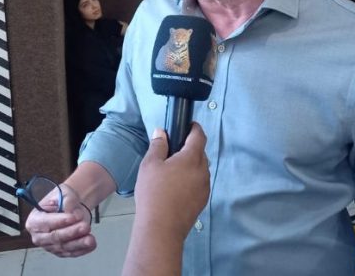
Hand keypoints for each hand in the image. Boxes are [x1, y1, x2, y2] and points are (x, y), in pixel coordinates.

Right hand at [25, 183, 95, 256]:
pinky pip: (72, 253)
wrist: (71, 207)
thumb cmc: (63, 199)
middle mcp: (40, 236)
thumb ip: (67, 201)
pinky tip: (92, 244)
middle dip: (71, 233)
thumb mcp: (64, 193)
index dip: (59, 221)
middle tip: (85, 226)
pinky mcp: (61, 252)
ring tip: (90, 239)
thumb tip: (72, 213)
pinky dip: (82, 250)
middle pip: (55, 238)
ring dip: (78, 244)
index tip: (73, 217)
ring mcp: (50, 246)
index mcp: (35, 220)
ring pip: (64, 247)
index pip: (46, 223)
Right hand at [134, 123, 209, 239]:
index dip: (194, 127)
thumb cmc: (154, 193)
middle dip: (189, 148)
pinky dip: (191, 180)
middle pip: (200, 152)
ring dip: (190, 165)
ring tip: (172, 171)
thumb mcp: (150, 164)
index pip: (199, 135)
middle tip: (172, 151)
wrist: (161, 229)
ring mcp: (205, 187)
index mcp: (192, 158)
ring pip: (200, 169)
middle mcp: (203, 171)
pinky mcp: (202, 201)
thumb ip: (157, 145)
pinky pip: (199, 183)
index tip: (187, 125)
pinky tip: (176, 188)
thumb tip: (162, 132)